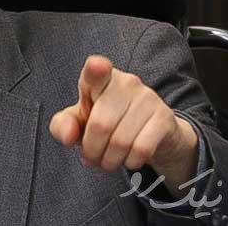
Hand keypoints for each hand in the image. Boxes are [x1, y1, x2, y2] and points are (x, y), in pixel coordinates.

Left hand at [49, 55, 198, 196]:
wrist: (151, 134)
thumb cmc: (106, 122)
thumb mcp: (78, 122)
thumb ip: (63, 126)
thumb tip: (68, 136)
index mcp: (100, 78)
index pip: (96, 70)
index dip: (96, 68)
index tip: (96, 66)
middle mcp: (126, 82)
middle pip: (100, 125)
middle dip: (91, 150)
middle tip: (91, 157)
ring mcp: (147, 98)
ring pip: (120, 141)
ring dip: (109, 161)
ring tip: (107, 161)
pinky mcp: (164, 117)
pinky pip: (141, 149)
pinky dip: (130, 162)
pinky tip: (128, 159)